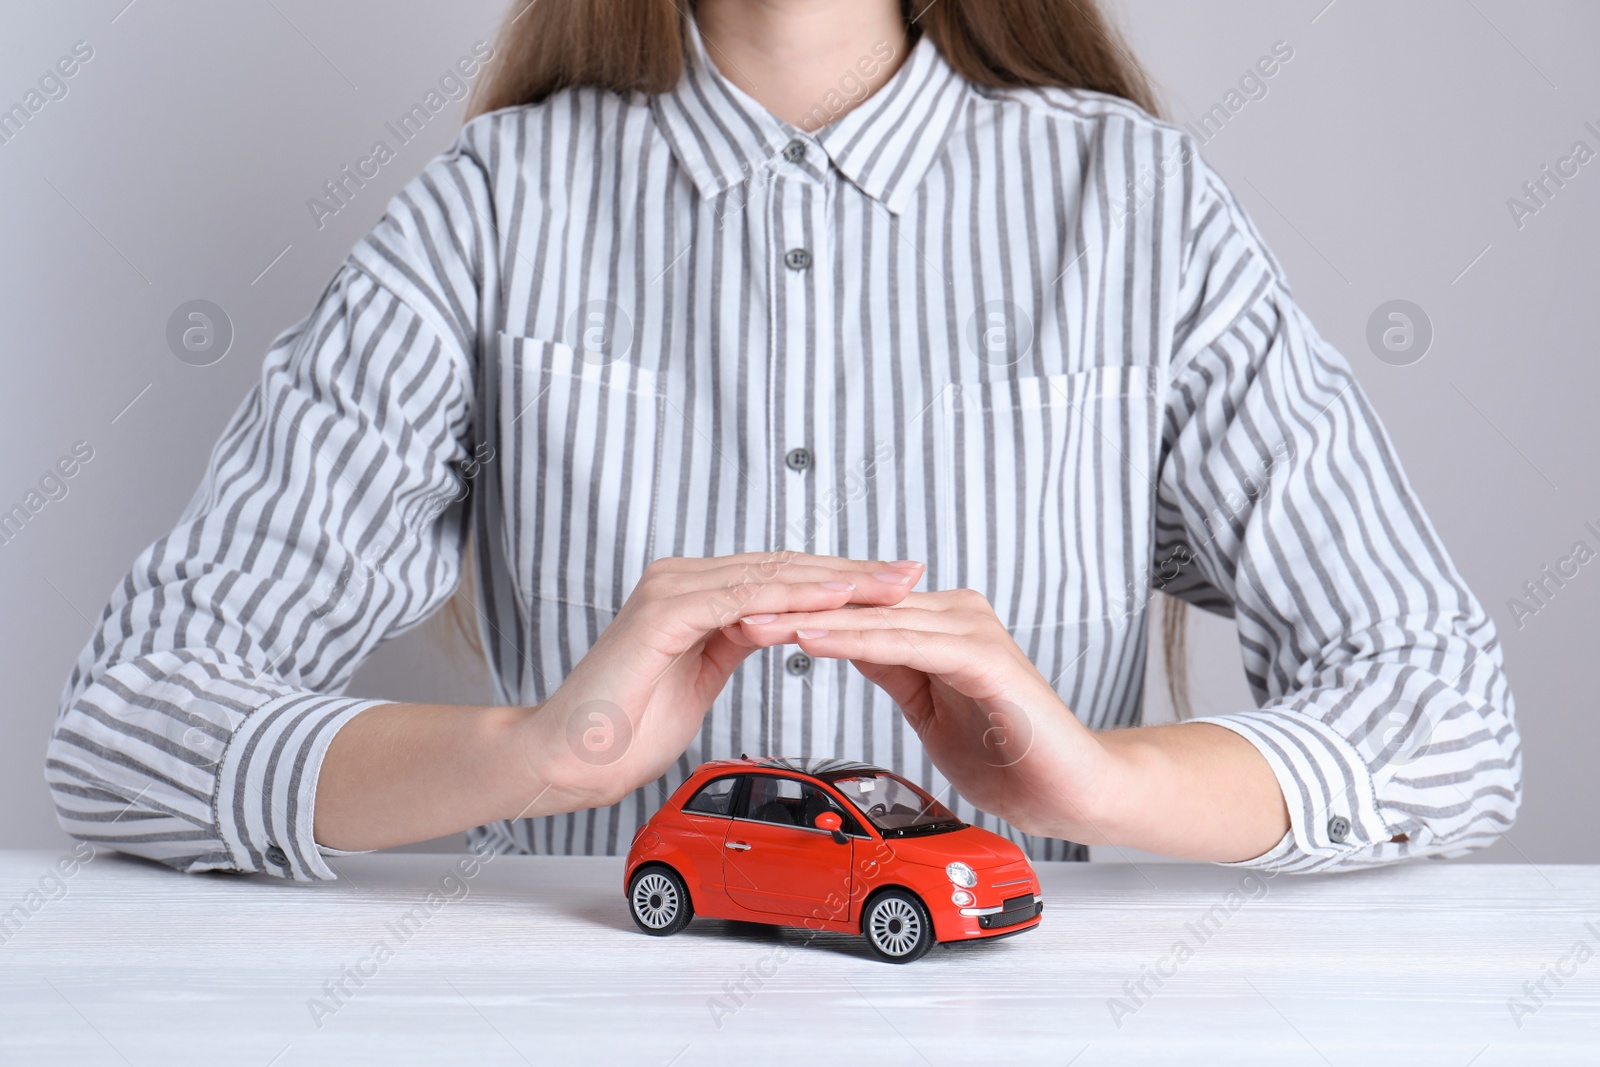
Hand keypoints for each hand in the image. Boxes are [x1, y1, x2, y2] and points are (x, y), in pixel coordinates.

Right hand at [516, 553, 923, 815]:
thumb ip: (733, 641)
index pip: (782, 577)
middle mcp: (684, 580)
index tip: (893, 586)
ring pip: (772, 577)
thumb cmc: (625, 728)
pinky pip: (743, 600)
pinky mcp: (665, 614)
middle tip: (910, 572)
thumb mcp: (700, 674)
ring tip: (889, 584)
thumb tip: (773, 627)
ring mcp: (673, 591)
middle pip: (786, 568)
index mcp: (695, 592)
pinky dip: (792, 598)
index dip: (841, 580)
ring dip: (837, 581)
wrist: (566, 758)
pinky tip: (835, 599)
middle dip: (853, 573)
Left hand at [738, 586, 1118, 840]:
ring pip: (875, 618)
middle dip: (789, 607)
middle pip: (857, 605)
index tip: (737, 616)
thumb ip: (895, 666)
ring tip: (752, 619)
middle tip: (726, 606)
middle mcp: (957, 616)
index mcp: (941, 625)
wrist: (1074, 791)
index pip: (855, 610)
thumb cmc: (1011, 754)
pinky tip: (813, 639)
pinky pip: (908, 645)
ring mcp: (973, 633)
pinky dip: (857, 641)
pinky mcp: (986, 660)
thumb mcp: (930, 704)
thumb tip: (846, 637)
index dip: (795, 611)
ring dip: (809, 618)